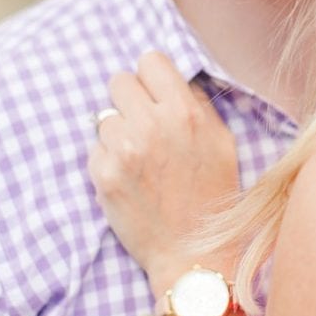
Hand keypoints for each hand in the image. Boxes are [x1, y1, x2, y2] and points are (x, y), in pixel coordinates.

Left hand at [88, 51, 240, 290]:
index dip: (150, 78)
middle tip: (142, 127)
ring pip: (103, 117)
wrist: (193, 254)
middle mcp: (152, 125)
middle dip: (129, 101)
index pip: (149, 61)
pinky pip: (94, 148)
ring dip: (117, 133)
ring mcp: (124, 150)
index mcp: (184, 112)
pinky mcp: (102, 174)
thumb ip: (196, 104)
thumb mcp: (221, 142)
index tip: (153, 95)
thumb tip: (170, 78)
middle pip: (119, 82)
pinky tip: (128, 180)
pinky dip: (107, 160)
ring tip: (139, 161)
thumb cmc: (211, 196)